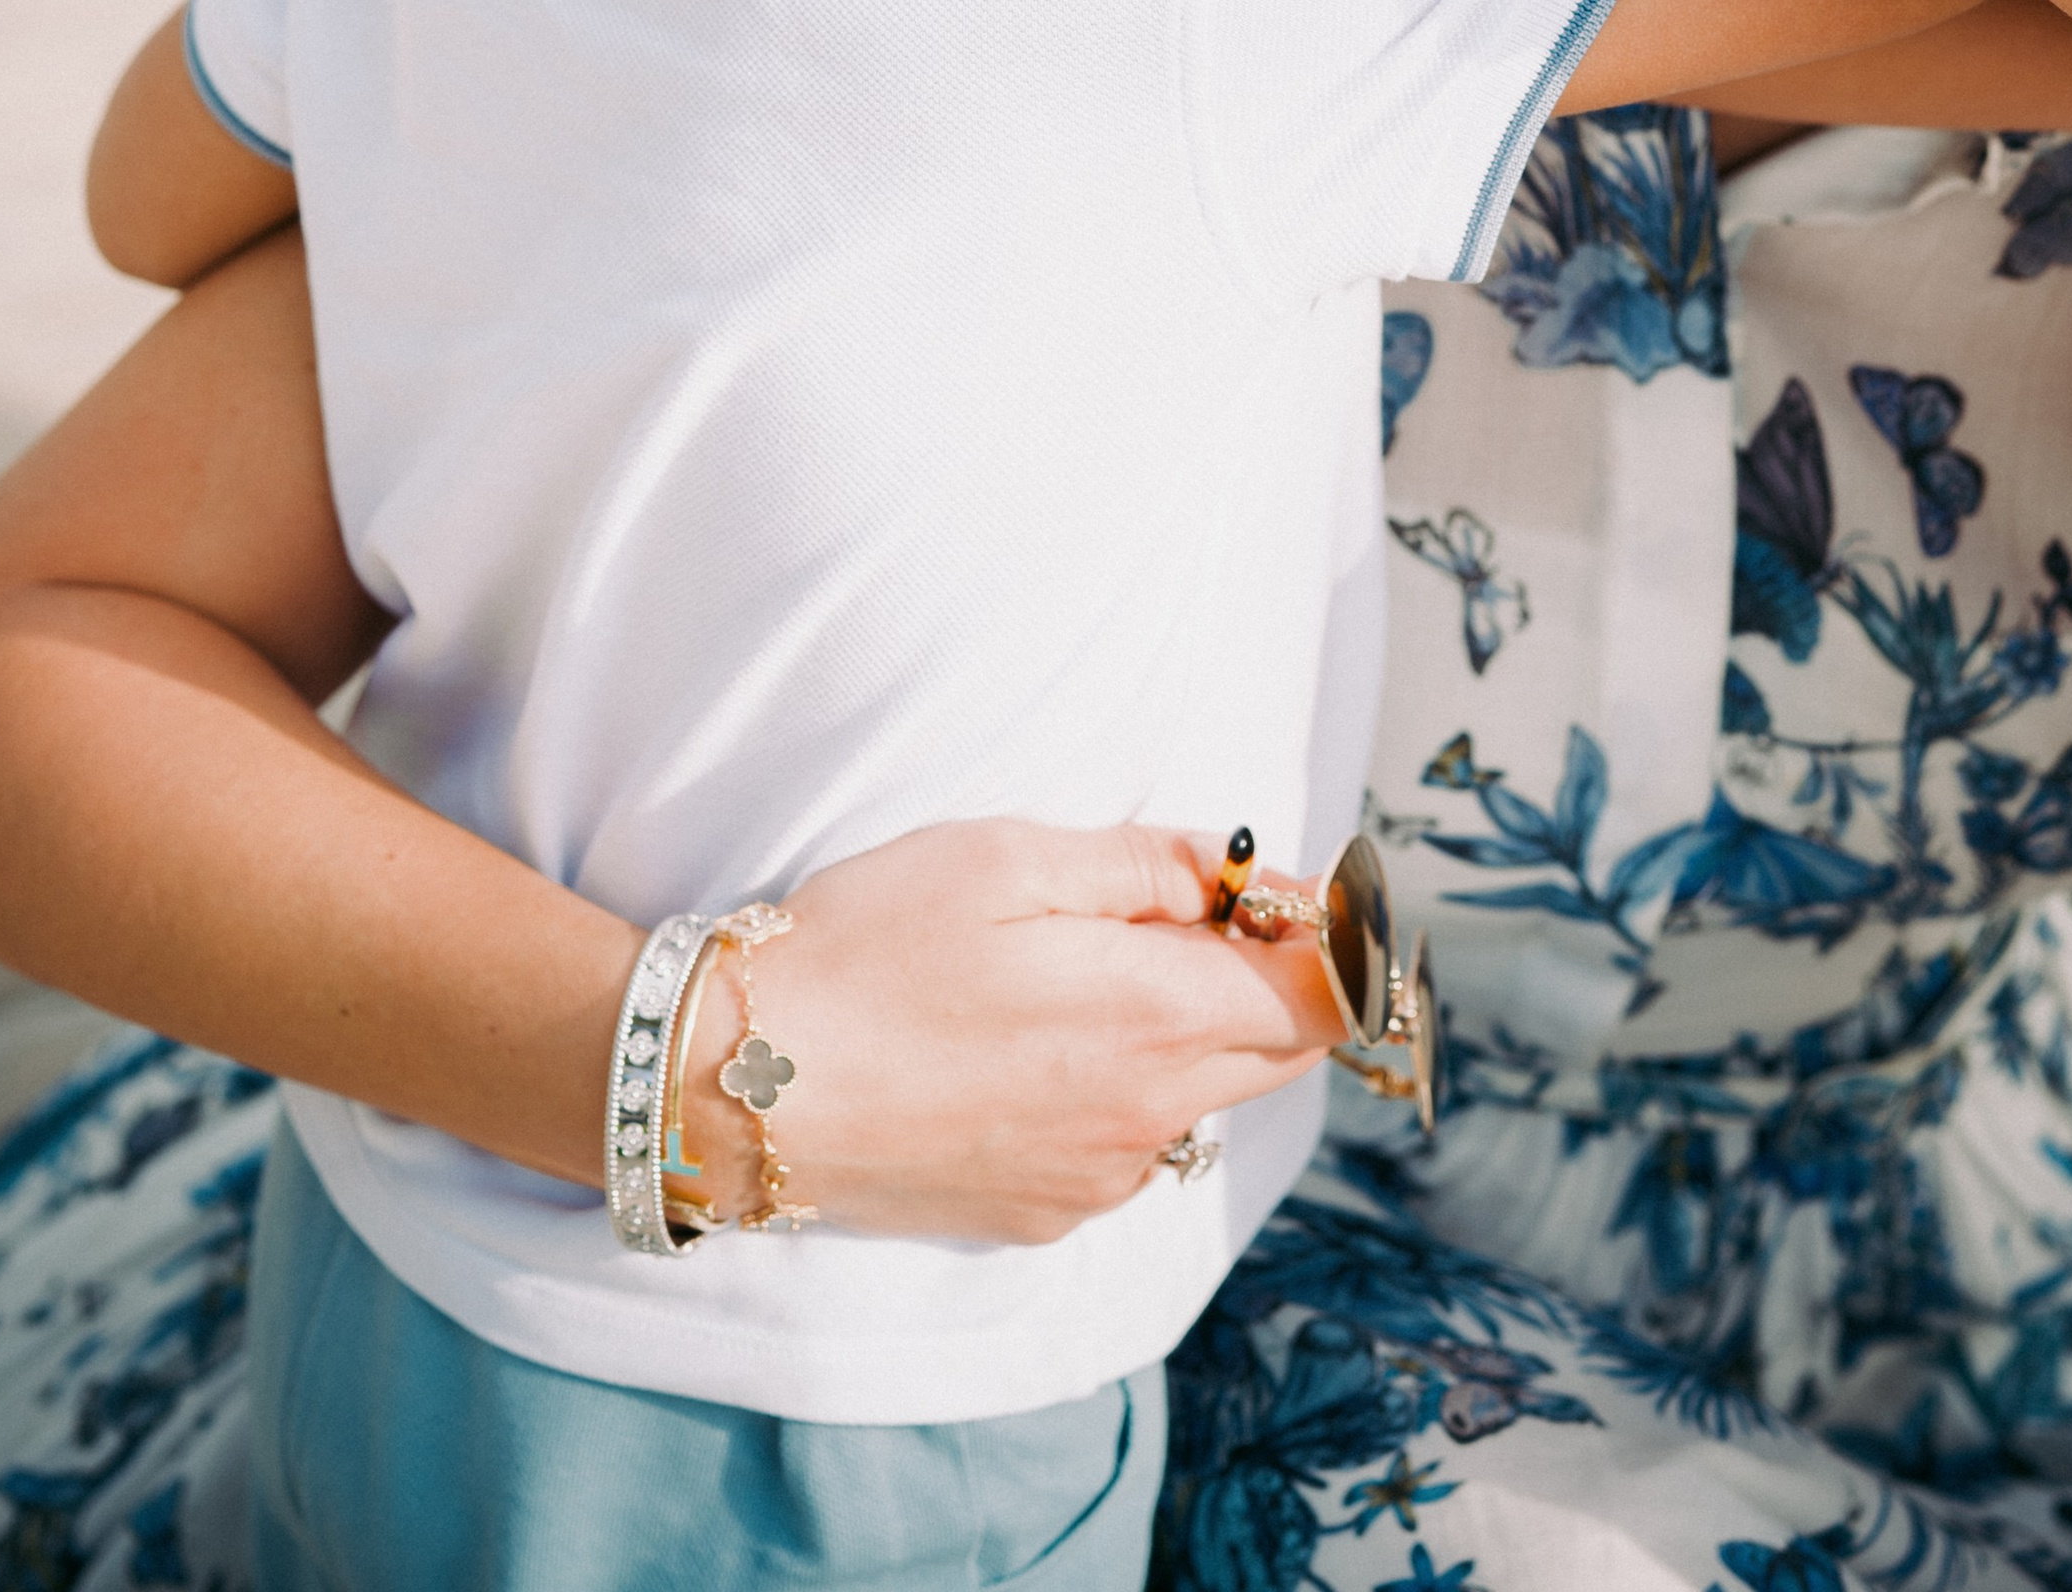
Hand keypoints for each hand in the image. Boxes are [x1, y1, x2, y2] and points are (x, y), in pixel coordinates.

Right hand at [678, 818, 1339, 1242]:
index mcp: (1156, 1018)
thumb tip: (1238, 866)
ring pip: (1198, 1103)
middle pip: (1278, 1054)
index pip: (1326, 997)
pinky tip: (1027, 1045)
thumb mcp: (1009, 857)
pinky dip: (1116, 1092)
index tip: (1288, 886)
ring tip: (1085, 974)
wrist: (740, 1081)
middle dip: (1269, 981)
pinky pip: (1124, 1147)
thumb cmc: (870, 946)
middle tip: (1192, 910)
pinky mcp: (1040, 1213)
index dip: (1331, 934)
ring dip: (1186, 1037)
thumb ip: (1146, 863)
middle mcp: (1146, 1117)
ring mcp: (1094, 1178)